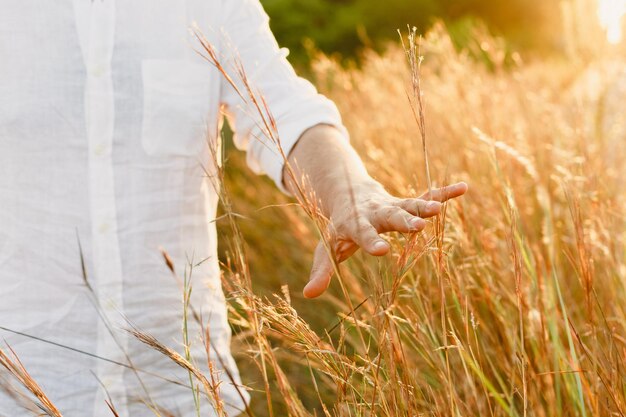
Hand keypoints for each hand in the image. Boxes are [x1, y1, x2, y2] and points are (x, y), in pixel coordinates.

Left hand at [303, 181, 467, 297]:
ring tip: (439, 209)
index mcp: (355, 223)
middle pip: (391, 216)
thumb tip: (308, 294)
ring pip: (410, 205)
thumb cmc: (340, 227)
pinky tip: (463, 188)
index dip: (371, 241)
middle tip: (418, 226)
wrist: (349, 192)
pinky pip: (427, 195)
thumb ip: (322, 269)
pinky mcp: (407, 202)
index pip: (363, 234)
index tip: (382, 250)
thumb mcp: (328, 247)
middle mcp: (376, 212)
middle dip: (404, 221)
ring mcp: (393, 206)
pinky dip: (444, 193)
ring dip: (424, 206)